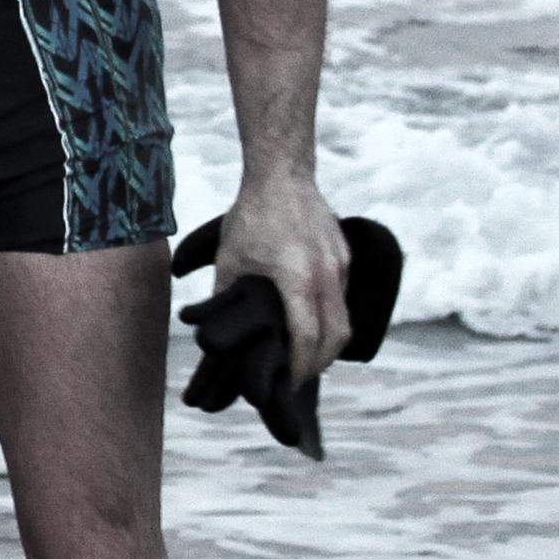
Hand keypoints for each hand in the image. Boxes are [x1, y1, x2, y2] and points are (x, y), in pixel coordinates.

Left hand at [212, 172, 350, 377]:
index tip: (289, 383)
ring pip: (345, 319)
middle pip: (336, 336)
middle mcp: (326, 274)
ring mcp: (340, 264)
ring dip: (329, 344)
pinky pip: (343, 298)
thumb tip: (213, 332)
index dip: (301, 366)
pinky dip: (332, 318)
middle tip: (299, 379)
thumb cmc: (250, 216)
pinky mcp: (344, 256)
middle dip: (320, 363)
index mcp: (297, 277)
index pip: (308, 337)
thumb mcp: (229, 260)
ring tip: (307, 358)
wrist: (282, 174)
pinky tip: (314, 324)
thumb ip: (224, 298)